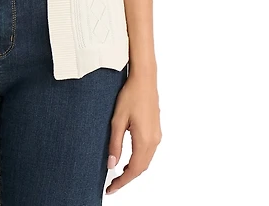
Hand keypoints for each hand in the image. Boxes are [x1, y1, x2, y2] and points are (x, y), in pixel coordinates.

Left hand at [105, 71, 161, 194]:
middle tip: (113, 184)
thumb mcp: (117, 120)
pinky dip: (139, 160)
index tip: (111, 189)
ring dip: (134, 169)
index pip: (133, 170)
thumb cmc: (130, 95)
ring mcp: (157, 135)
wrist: (144, 79)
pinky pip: (148, 152)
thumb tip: (111, 164)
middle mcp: (154, 141)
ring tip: (119, 174)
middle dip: (127, 178)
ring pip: (146, 161)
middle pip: (141, 168)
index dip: (122, 182)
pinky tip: (129, 159)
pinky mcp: (156, 130)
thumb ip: (114, 144)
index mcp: (144, 140)